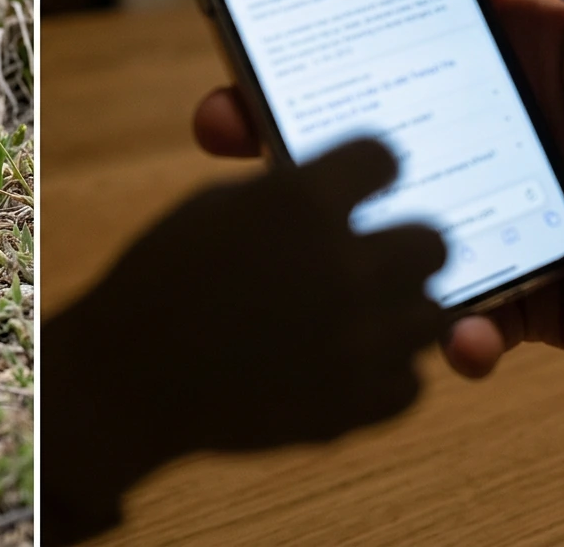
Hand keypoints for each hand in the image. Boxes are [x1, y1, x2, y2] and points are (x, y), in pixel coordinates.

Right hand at [41, 140, 444, 543]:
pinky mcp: (357, 404)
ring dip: (399, 308)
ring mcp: (358, 340)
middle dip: (401, 243)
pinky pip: (412, 380)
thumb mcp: (214, 207)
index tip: (366, 182)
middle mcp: (344, 265)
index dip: (372, 169)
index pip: (384, 158)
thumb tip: (335, 192)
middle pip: (433, 240)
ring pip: (434, 312)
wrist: (129, 377)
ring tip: (359, 311)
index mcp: (301, 201)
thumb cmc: (161, 278)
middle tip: (368, 255)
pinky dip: (384, 371)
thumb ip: (284, 193)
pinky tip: (345, 360)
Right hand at [195, 0, 563, 377]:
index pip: (389, 33)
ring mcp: (499, 213)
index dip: (314, 29)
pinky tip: (452, 331)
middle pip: (366, 128)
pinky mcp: (527, 295)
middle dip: (287, 129)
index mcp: (515, 56)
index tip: (248, 24)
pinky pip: (462, 315)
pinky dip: (447, 330)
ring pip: (390, 224)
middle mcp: (492, 131)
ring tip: (310, 241)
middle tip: (225, 124)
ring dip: (342, 237)